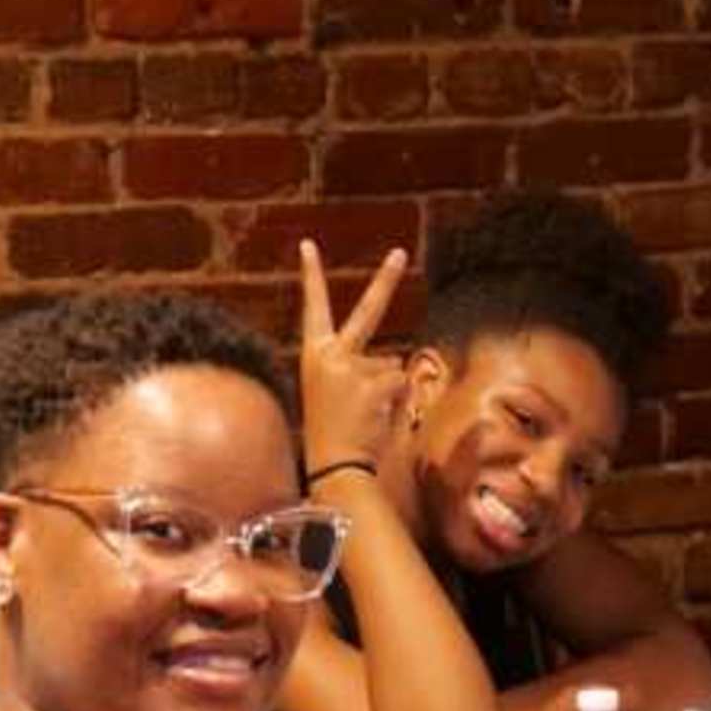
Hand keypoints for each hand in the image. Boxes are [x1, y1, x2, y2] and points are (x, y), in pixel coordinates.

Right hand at [297, 239, 409, 477]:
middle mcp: (332, 354)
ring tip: (367, 415)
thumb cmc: (333, 434)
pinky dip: (398, 401)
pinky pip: (402, 383)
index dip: (312, 276)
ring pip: (392, 366)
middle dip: (386, 278)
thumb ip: (358, 370)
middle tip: (401, 252)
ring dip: (388, 390)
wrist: (333, 464)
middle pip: (368, 309)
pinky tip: (377, 416)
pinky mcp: (375, 381)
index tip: (308, 245)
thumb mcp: (334, 393)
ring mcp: (354, 366)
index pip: (313, 307)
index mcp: (314, 355)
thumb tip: (396, 364)